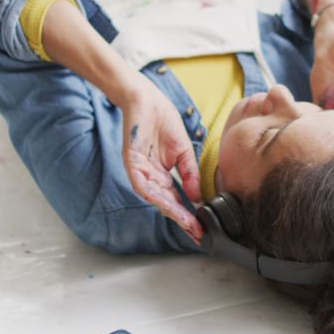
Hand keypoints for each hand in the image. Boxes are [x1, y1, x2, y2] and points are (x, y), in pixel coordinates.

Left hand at [120, 80, 204, 241]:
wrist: (146, 99)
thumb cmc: (162, 120)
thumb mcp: (184, 151)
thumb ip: (190, 174)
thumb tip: (198, 196)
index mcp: (163, 175)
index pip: (177, 200)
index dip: (189, 215)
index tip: (201, 230)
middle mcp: (152, 177)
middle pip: (167, 204)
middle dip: (182, 220)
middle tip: (197, 234)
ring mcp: (141, 171)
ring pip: (155, 197)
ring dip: (171, 211)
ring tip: (187, 222)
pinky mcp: (132, 162)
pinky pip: (142, 183)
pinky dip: (154, 194)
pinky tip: (167, 203)